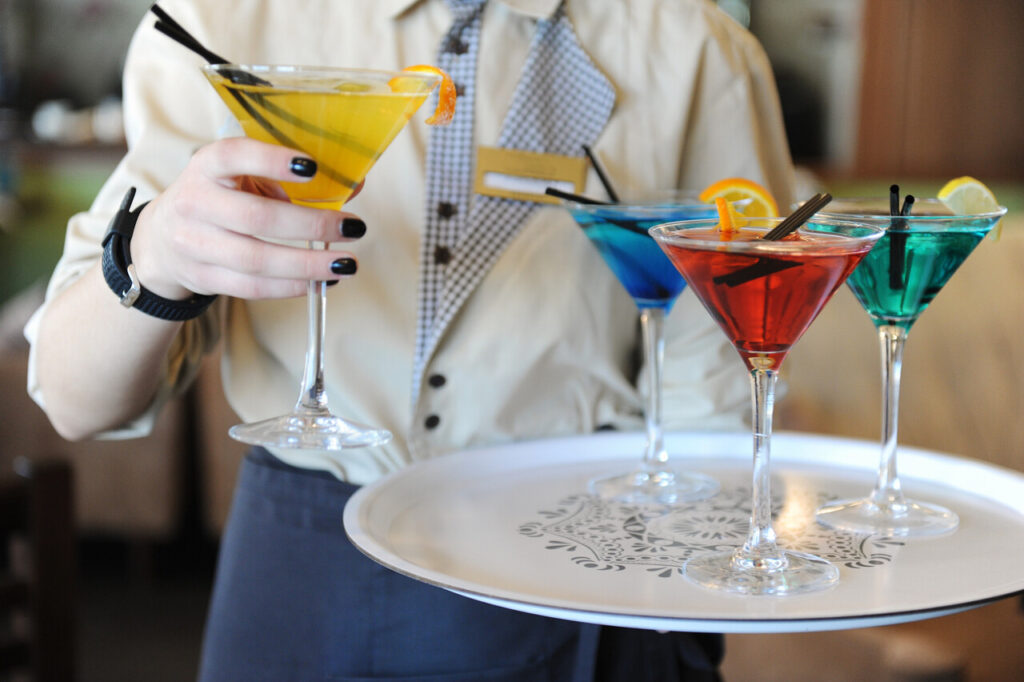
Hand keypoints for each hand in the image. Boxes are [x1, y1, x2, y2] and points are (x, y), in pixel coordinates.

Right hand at [130, 137, 364, 300]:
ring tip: (345, 263)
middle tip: (353, 227)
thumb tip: (353, 185)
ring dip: (308, 265)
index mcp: (206, 166)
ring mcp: (194, 244)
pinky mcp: (202, 277)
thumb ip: (289, 177)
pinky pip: (252, 287)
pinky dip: (290, 286)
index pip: (233, 156)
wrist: (163, 239)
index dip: (272, 160)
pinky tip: (318, 281)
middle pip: (256, 217)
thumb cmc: (220, 198)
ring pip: (256, 260)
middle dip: (312, 225)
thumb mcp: (243, 176)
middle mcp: (194, 202)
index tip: (313, 167)